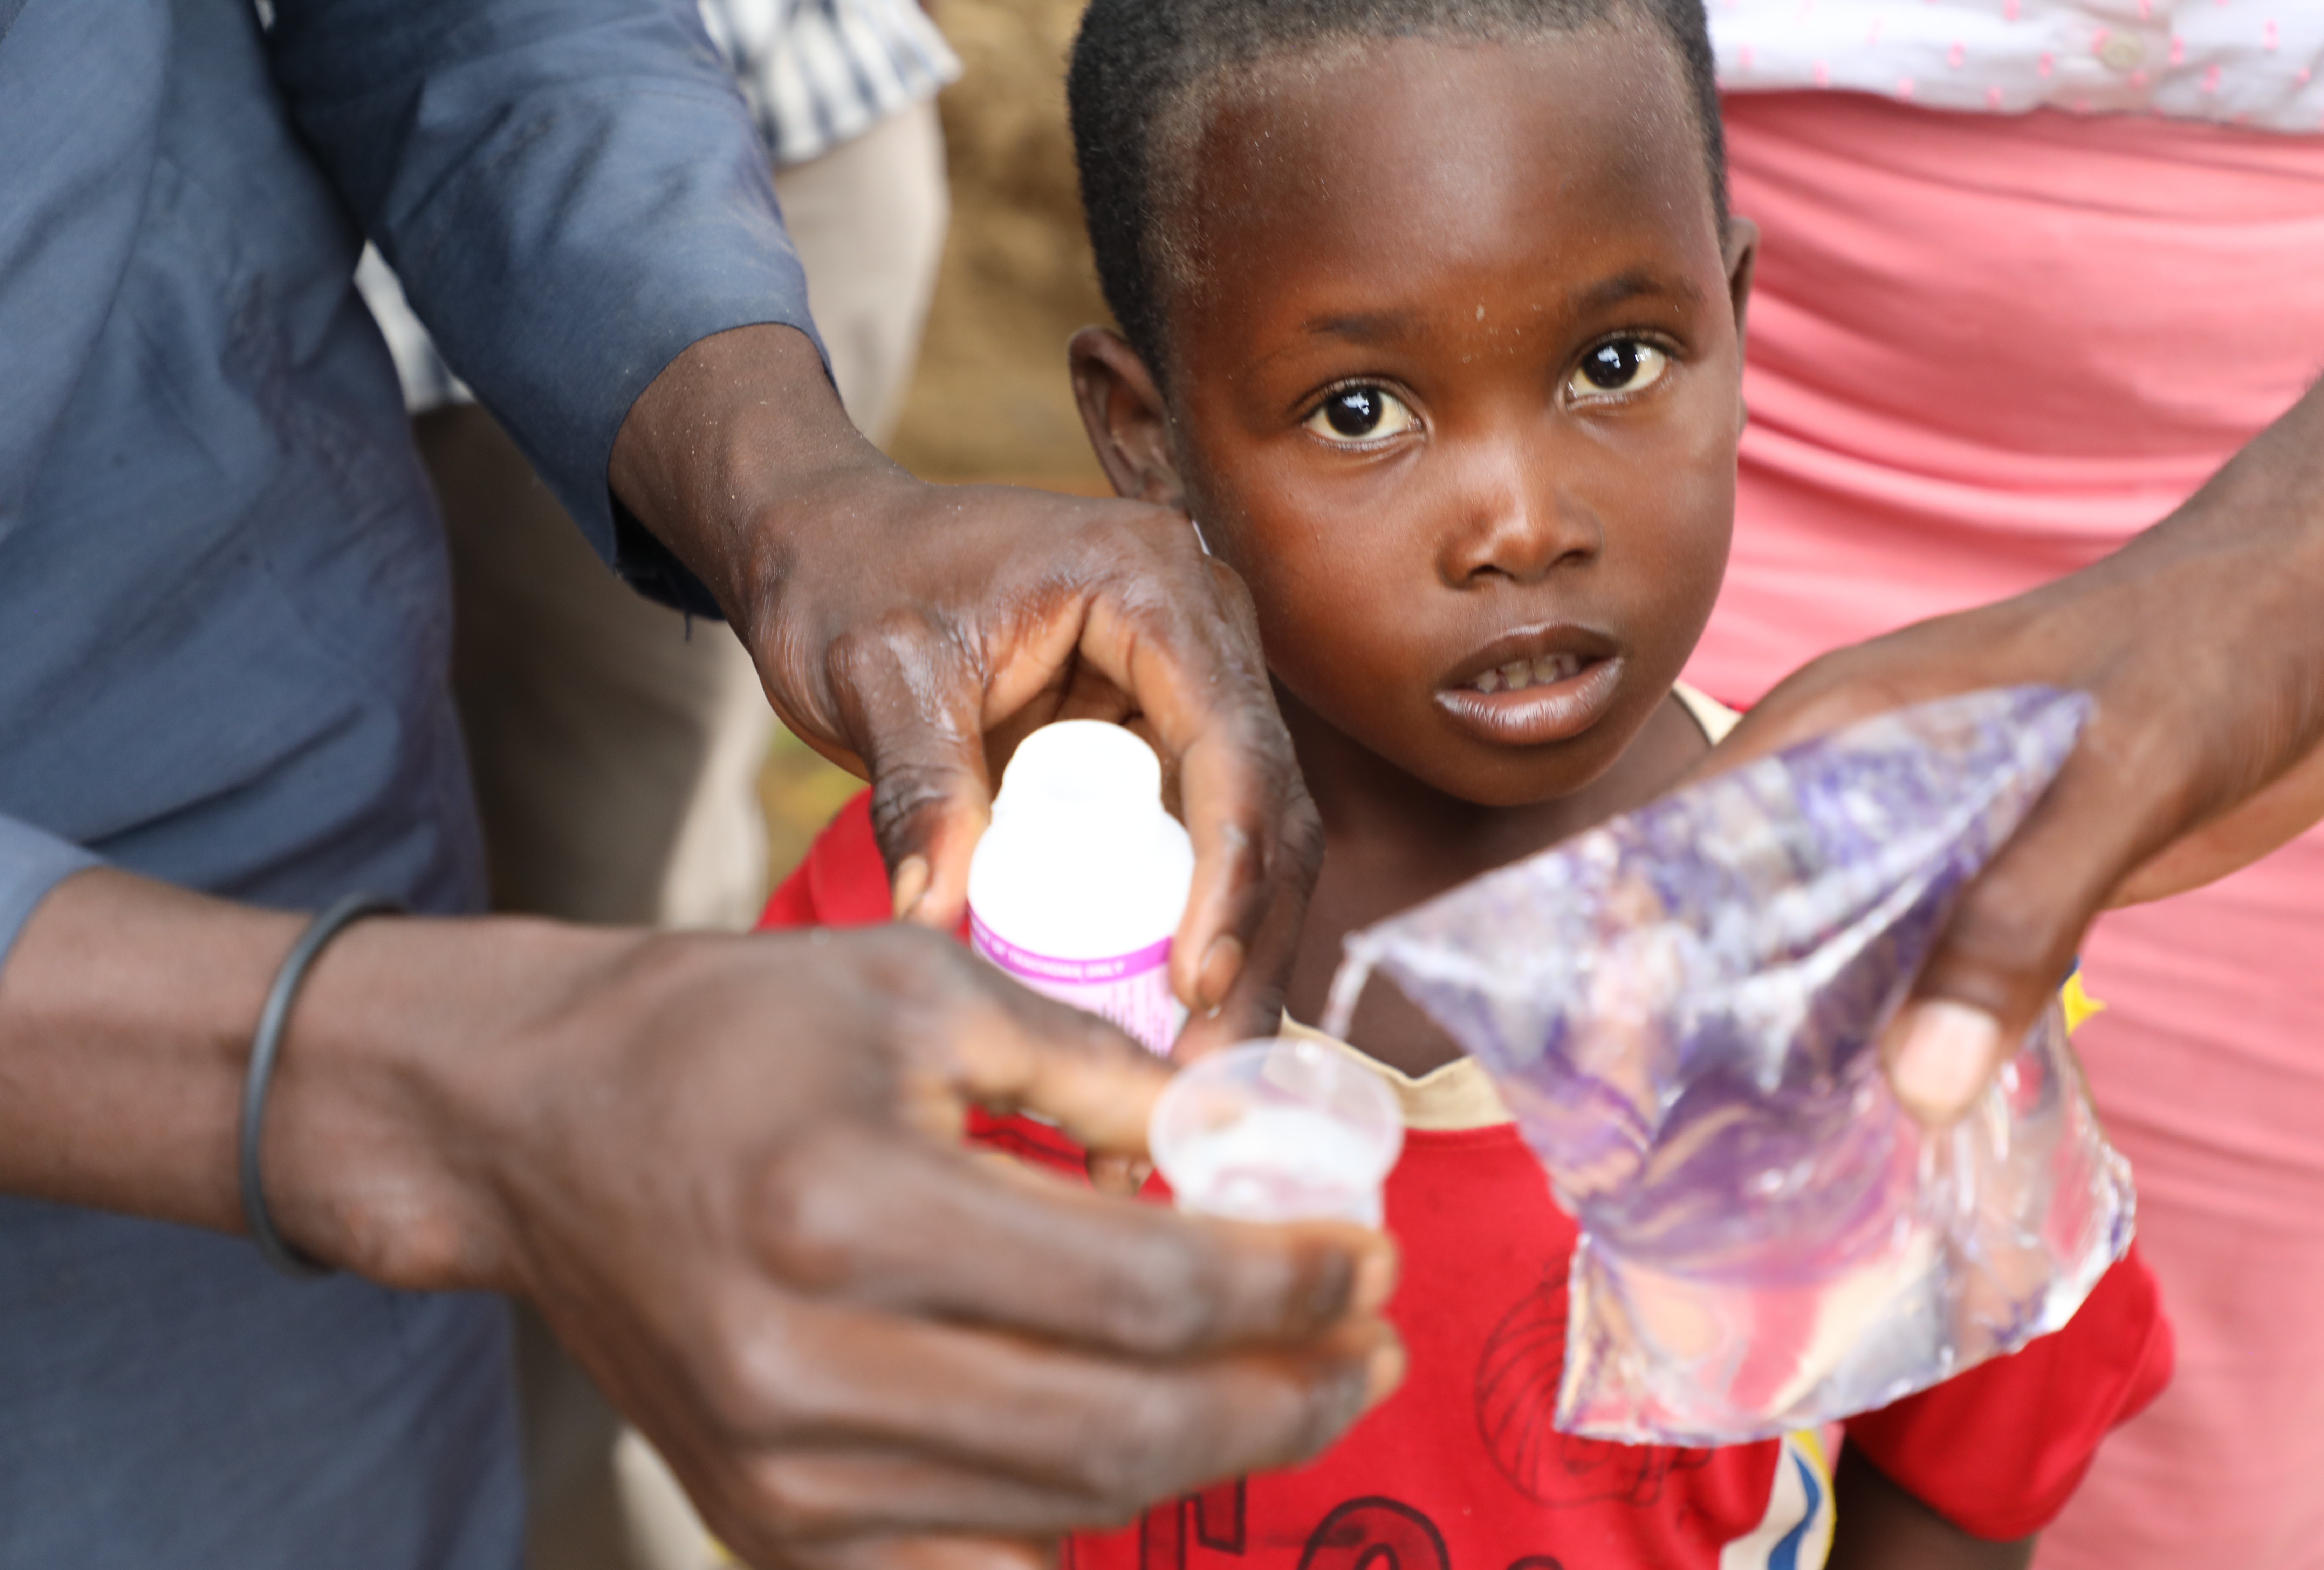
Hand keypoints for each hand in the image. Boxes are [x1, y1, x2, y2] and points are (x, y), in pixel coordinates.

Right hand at [0, 874, 1399, 1569]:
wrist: (533, 1131)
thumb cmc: (726, 1034)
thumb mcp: (917, 988)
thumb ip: (1092, 1070)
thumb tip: (1242, 1142)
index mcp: (850, 1207)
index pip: (1142, 1290)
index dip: (1288, 1282)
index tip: (1370, 1252)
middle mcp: (810, 1365)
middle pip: (1124, 1428)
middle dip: (1287, 1391)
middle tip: (1375, 1344)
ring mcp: (782, 1476)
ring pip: (1066, 1511)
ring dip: (1210, 1455)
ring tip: (1302, 1386)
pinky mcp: (766, 1527)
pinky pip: (974, 1567)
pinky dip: (1087, 1519)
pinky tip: (1159, 1449)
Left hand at [612, 326, 1321, 1051]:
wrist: (829, 549)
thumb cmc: (850, 582)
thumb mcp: (877, 676)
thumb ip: (917, 785)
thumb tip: (937, 914)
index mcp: (1152, 585)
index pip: (1231, 744)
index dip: (1231, 872)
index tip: (1195, 982)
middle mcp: (1202, 629)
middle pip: (1268, 804)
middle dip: (1248, 942)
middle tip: (1205, 1070)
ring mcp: (1190, 687)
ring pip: (1254, 838)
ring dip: (1236, 953)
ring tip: (1194, 1070)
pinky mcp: (1160, 741)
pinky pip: (1201, 844)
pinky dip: (1193, 929)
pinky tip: (1170, 1020)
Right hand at [1698, 343, 2323, 1125]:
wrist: (2321, 626)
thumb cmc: (2207, 656)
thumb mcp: (2110, 782)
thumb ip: (2014, 923)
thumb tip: (1911, 1084)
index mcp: (1835, 726)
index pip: (1688, 838)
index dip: (1636, 940)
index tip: (1605, 1052)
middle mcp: (1856, 782)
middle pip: (1741, 908)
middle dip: (1706, 1013)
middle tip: (1668, 1139)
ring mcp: (1925, 835)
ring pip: (1827, 950)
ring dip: (1801, 1038)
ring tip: (1755, 1156)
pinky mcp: (1992, 884)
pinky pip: (1916, 970)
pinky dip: (1895, 1036)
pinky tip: (1879, 1114)